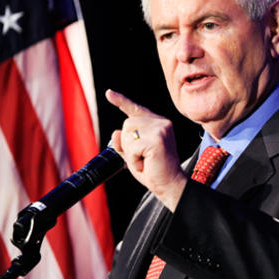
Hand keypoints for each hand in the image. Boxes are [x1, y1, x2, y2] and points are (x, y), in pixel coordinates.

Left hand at [105, 89, 186, 211]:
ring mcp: (161, 129)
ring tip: (145, 161)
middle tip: (142, 158)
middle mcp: (161, 122)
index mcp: (157, 124)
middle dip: (127, 144)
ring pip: (128, 134)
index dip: (121, 101)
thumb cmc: (154, 171)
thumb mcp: (133, 155)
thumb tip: (116, 132)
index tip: (108, 93)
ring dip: (131, 153)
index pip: (135, 110)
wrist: (170, 185)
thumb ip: (124, 143)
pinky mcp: (157, 139)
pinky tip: (146, 164)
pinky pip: (131, 147)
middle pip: (127, 124)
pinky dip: (133, 159)